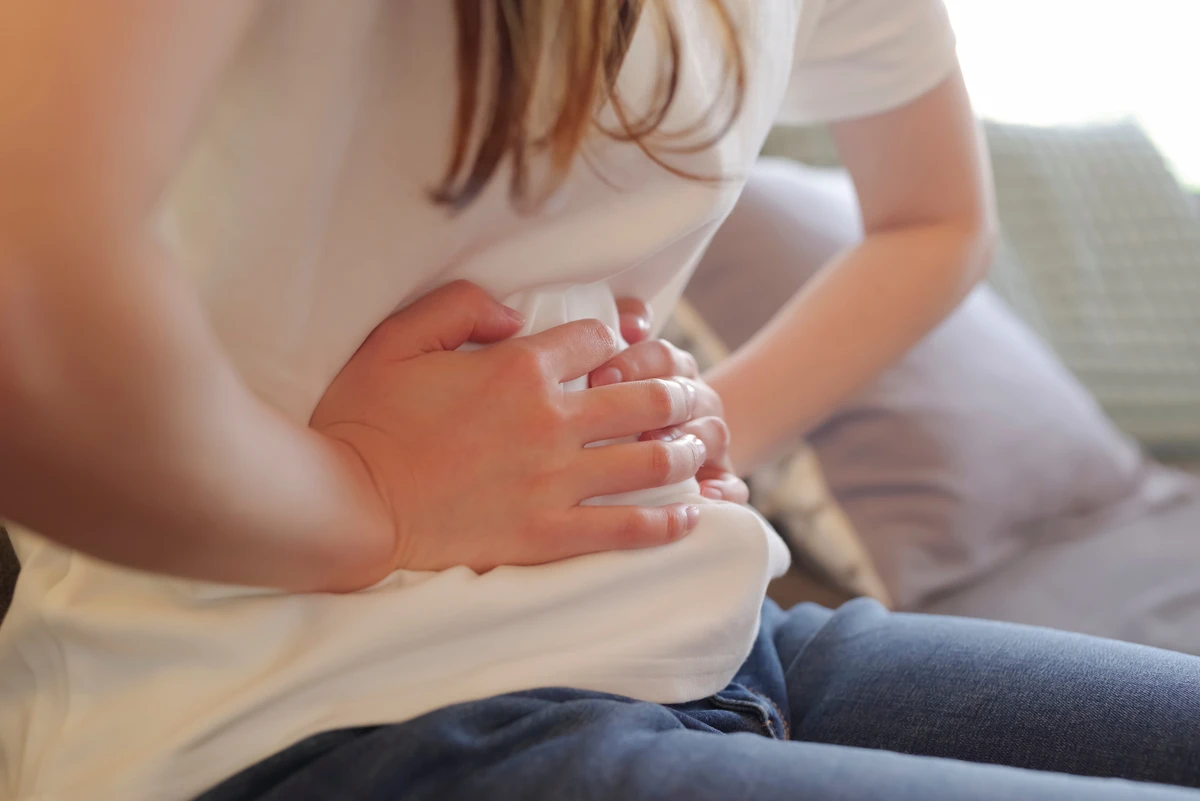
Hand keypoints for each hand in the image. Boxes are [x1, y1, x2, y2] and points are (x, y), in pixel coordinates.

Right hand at [311, 281, 706, 577]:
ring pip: (651, 461)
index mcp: (517, 368)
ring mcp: (554, 482)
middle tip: (692, 395)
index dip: (619, 339)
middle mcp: (550, 420)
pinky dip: (668, 520)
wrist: (347, 505)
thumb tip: (515, 314)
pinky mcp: (548, 535)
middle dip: (679, 391)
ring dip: (687, 449)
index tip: (625, 349)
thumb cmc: (364, 421)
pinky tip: (690, 514)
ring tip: (699, 445)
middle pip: (646, 398)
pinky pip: (628, 528)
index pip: (598, 340)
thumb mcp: (396, 338)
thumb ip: (459, 305)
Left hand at [593, 298, 749, 503]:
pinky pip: (731, 485)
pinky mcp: (720, 478)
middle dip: (659, 404)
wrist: (660, 449)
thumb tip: (631, 321)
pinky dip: (722, 491)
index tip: (599, 376)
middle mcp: (696, 400)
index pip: (660, 355)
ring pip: (713, 434)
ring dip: (688, 443)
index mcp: (670, 370)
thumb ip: (613, 334)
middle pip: (687, 392)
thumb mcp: (608, 372)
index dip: (634, 362)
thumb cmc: (617, 407)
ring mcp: (709, 440)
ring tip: (660, 453)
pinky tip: (705, 497)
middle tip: (628, 419)